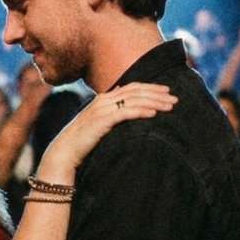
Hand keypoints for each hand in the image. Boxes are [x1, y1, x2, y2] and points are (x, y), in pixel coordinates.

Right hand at [41, 82, 177, 171]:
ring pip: (133, 100)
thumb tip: (123, 104)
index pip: (131, 88)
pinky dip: (141, 111)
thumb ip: (110, 113)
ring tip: (170, 106)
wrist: (65, 151)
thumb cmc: (82, 141)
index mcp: (103, 99)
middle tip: (174, 97)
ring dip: (154, 102)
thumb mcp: (97, 123)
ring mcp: (102, 109)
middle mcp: (103, 100)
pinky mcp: (102, 120)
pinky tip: (154, 114)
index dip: (150, 88)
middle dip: (156, 93)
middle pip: (135, 91)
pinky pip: (126, 112)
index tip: (166, 91)